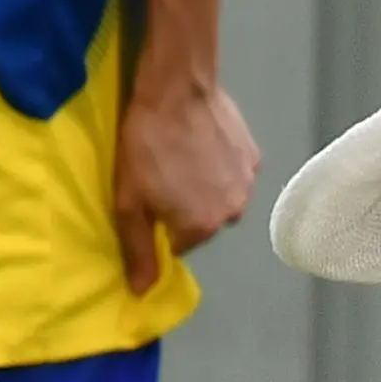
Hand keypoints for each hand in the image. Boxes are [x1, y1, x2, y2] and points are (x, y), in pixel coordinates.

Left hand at [112, 70, 259, 291]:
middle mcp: (232, 212)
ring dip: (206, 185)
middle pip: (204, 221)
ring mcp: (247, 182)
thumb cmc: (145, 145)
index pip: (179, 244)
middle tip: (164, 174)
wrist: (176, 88)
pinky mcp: (253, 155)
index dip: (161, 222)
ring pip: (222, 197)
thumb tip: (143, 293)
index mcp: (201, 227)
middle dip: (187, 206)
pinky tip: (201, 143)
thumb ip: (138, 250)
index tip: (148, 196)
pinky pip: (235, 172)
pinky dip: (220, 164)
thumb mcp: (127, 202)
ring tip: (183, 156)